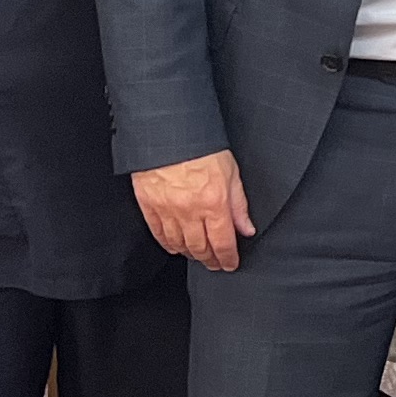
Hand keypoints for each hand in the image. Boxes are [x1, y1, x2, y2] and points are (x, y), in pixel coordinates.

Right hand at [133, 150, 253, 272]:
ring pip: (179, 244)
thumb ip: (239, 204)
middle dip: (210, 260)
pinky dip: (168, 244)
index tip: (230, 264)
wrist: (168, 132)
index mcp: (214, 203)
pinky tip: (175, 247)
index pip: (223, 242)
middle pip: (200, 248)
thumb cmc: (202, 147)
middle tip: (215, 264)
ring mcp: (167, 210)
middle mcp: (190, 211)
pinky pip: (159, 233)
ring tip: (198, 256)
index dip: (228, 258)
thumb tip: (246, 229)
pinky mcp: (149, 206)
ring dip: (190, 254)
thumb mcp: (231, 172)